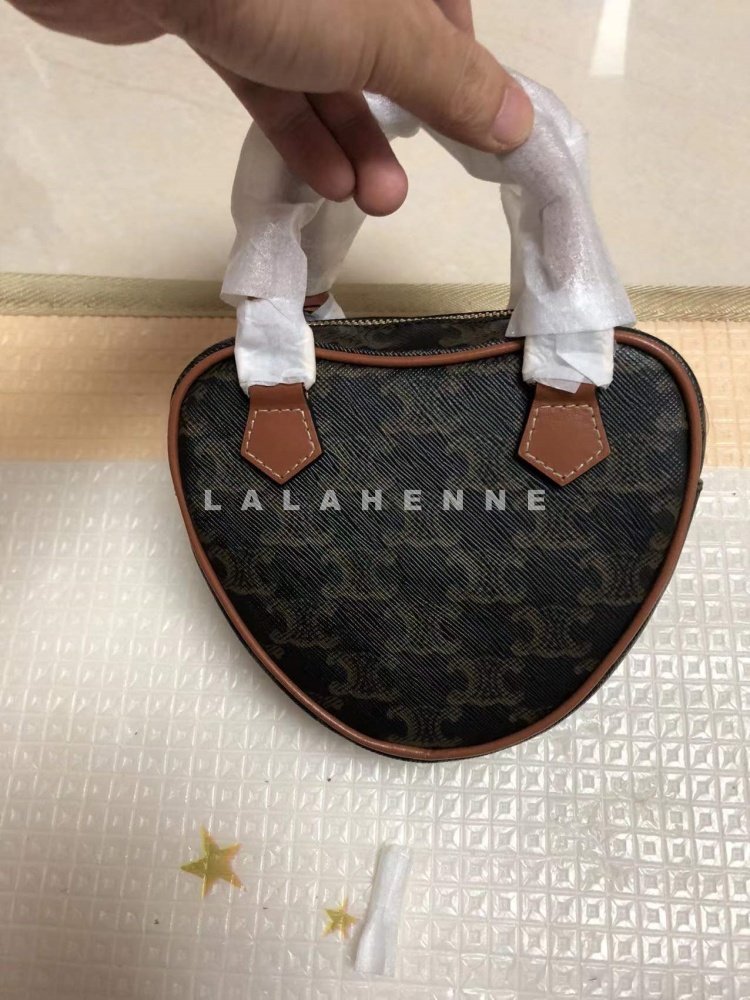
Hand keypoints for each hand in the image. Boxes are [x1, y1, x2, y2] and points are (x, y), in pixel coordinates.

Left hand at [9, 0, 532, 214]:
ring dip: (353, 141)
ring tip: (375, 200)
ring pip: (325, 67)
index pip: (443, 1)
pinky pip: (271, 77)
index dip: (461, 61)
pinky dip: (298, 129)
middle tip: (413, 180)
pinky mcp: (216, 13)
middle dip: (401, 121)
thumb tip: (519, 126)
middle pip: (384, 40)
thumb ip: (450, 80)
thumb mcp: (385, 35)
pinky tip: (322, 181)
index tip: (472, 125)